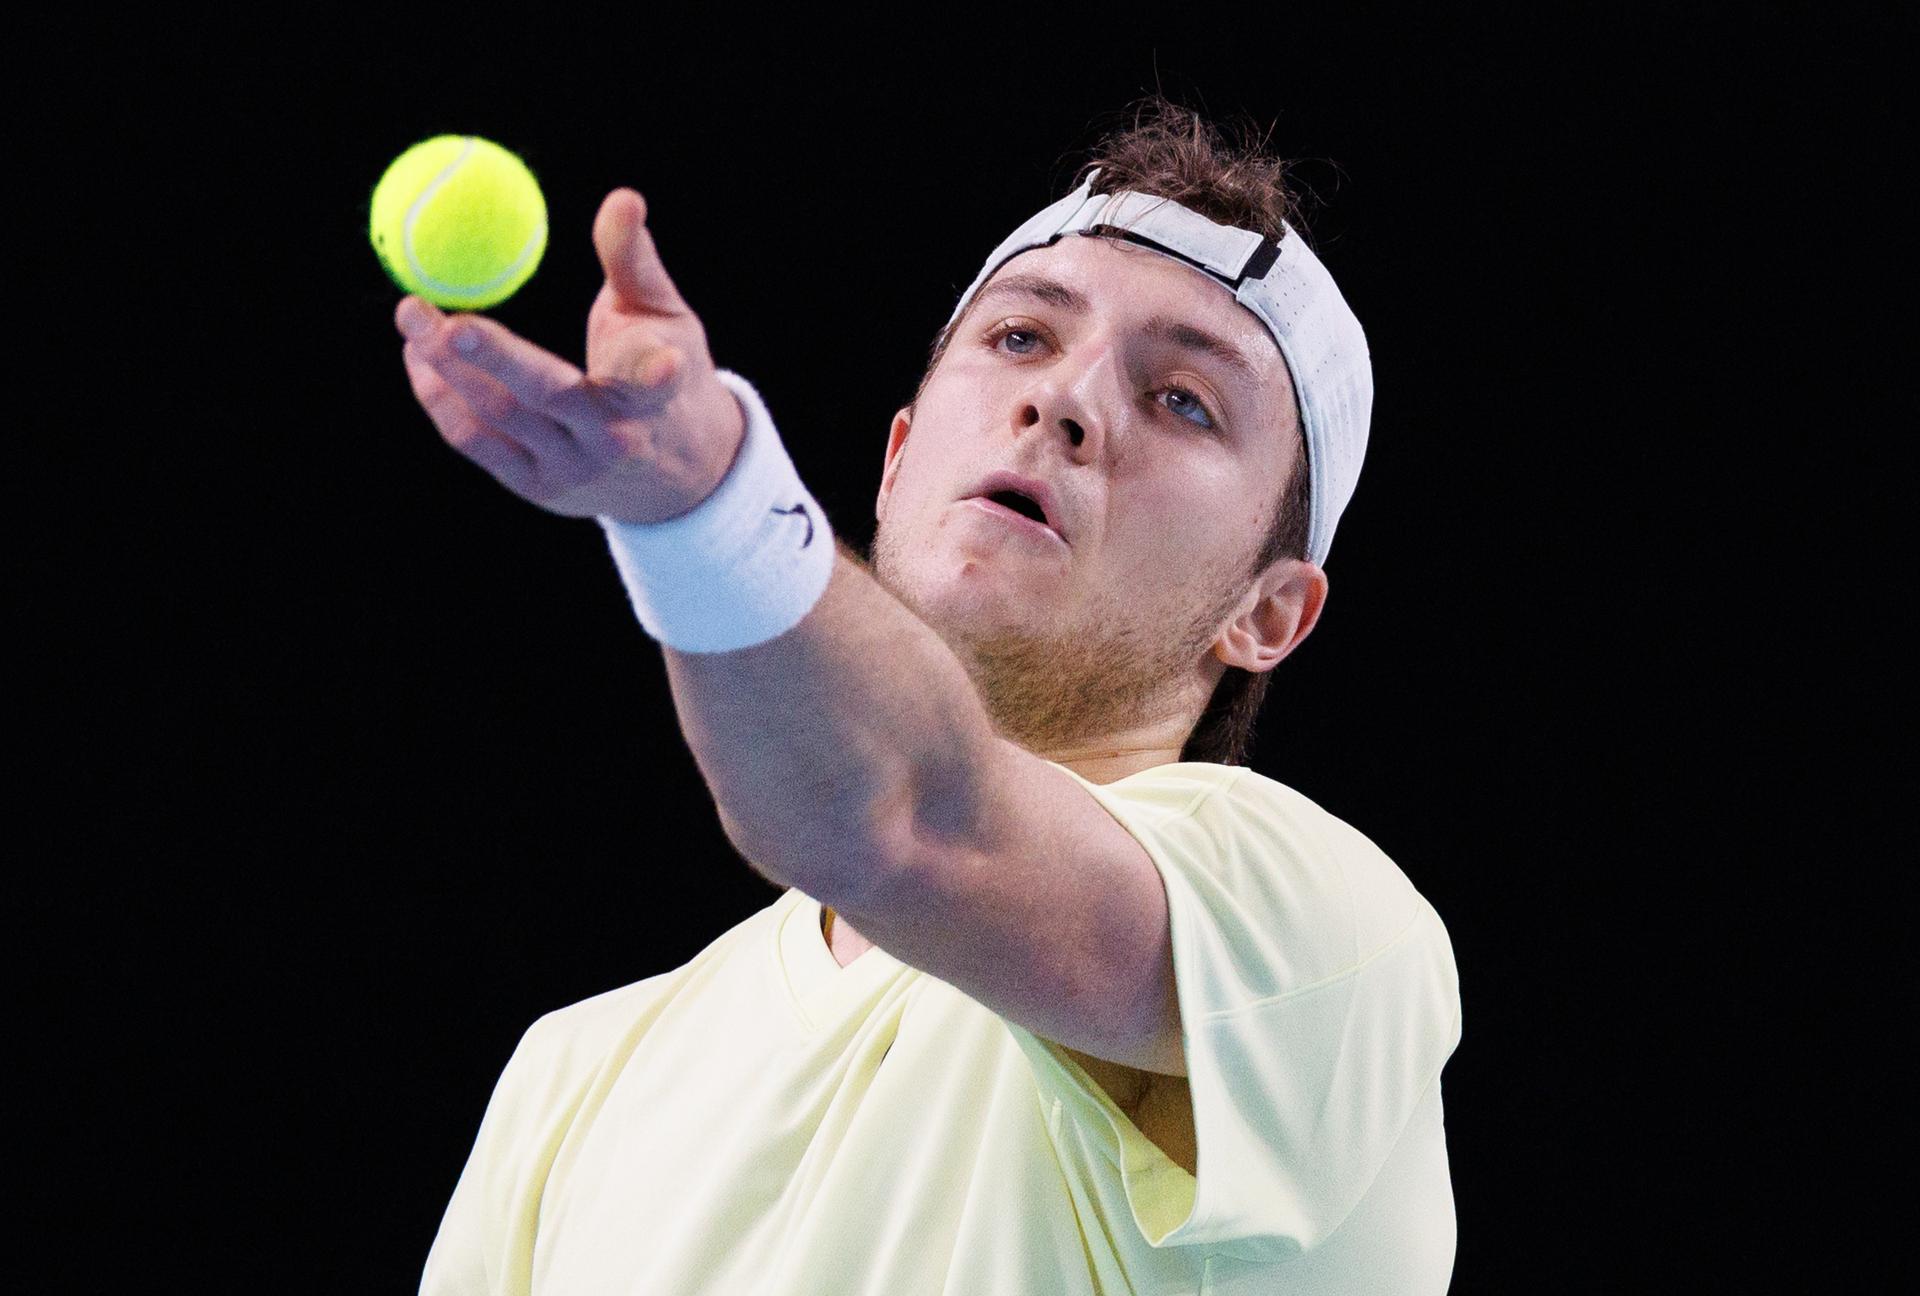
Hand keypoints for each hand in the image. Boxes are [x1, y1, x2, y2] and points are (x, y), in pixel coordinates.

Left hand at [395, 188, 746, 523]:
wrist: (674, 470)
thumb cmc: (666, 371)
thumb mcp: (667, 318)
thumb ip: (635, 262)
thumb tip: (623, 197)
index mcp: (655, 397)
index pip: (651, 382)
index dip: (653, 372)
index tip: (661, 359)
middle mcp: (613, 439)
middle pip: (547, 395)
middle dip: (490, 357)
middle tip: (438, 317)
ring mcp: (570, 469)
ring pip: (496, 416)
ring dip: (444, 367)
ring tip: (411, 315)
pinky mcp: (536, 487)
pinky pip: (475, 440)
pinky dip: (441, 397)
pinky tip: (421, 357)